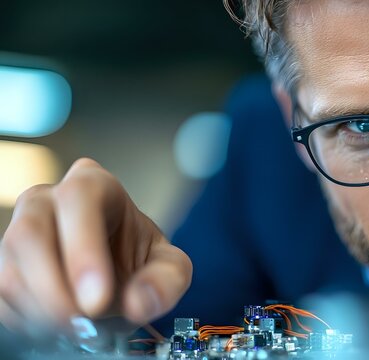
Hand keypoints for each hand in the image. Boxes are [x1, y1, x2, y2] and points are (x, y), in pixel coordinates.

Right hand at [0, 158, 191, 338]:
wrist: (116, 275)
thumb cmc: (137, 258)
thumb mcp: (169, 265)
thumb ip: (166, 280)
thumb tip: (140, 302)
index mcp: (92, 186)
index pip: (78, 199)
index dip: (83, 249)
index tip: (97, 298)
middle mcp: (47, 201)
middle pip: (31, 235)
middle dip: (56, 290)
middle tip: (86, 324)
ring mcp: (18, 232)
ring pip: (12, 272)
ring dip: (46, 312)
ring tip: (84, 328)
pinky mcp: (5, 267)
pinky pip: (4, 298)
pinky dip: (32, 322)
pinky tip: (63, 326)